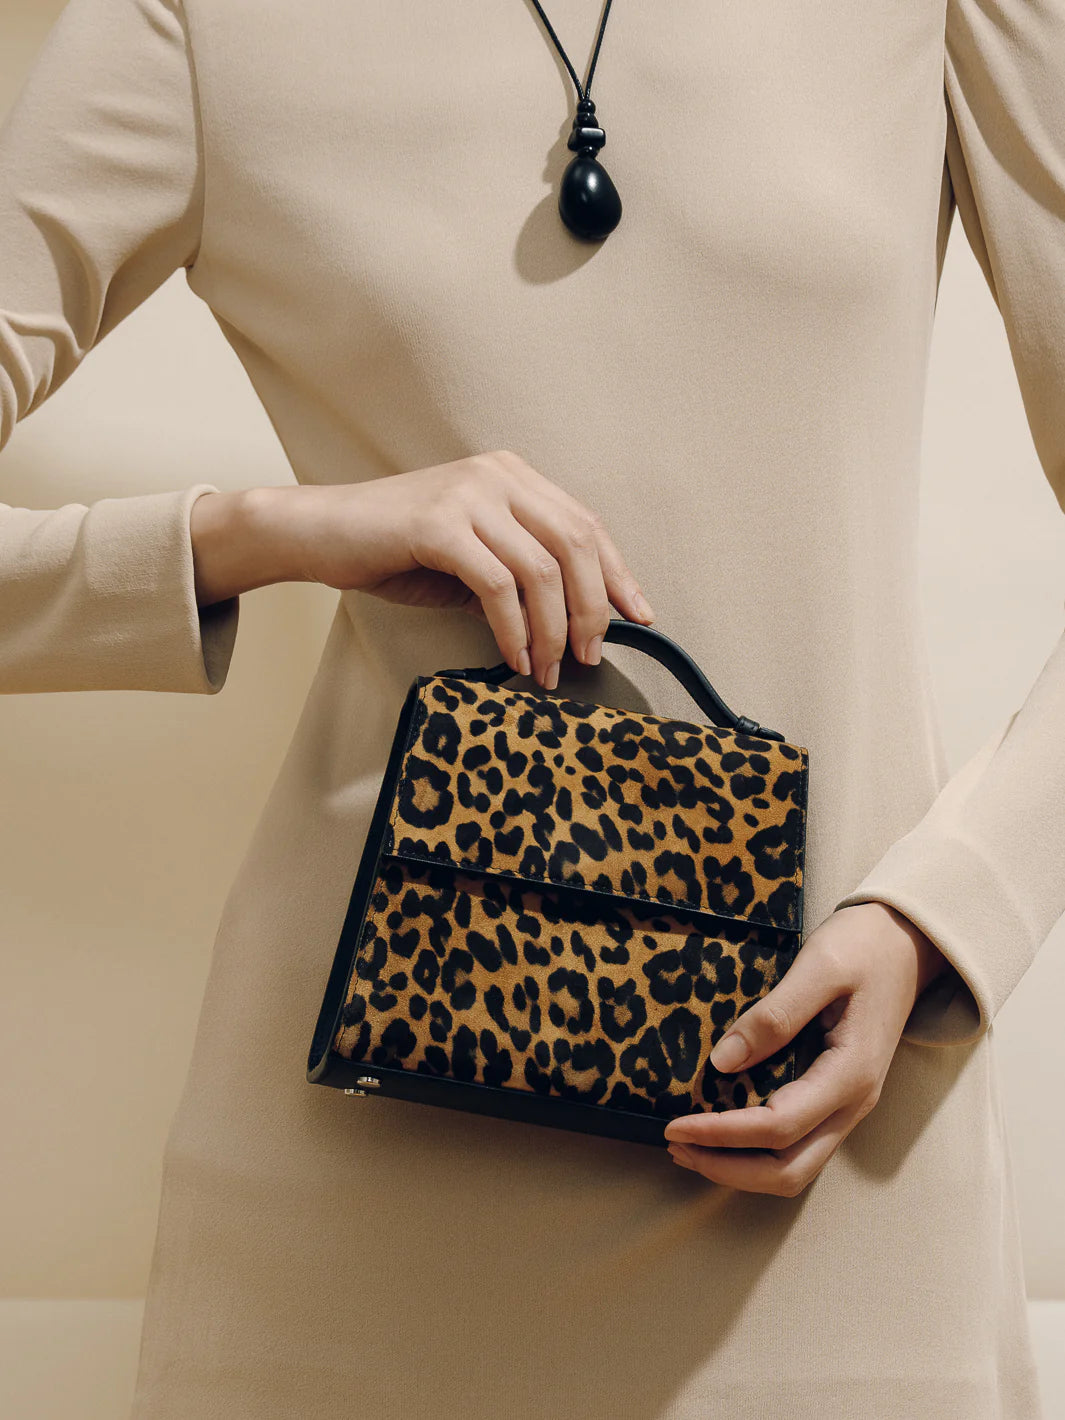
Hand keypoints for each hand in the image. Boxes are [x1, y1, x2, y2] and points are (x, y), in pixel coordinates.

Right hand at [189, 450, 653, 689]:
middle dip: (592, 609)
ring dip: (552, 631)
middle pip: (575, 544)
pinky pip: (498, 585)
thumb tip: (570, 622)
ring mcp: (468, 495)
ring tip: (549, 670)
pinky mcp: (439, 524)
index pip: (585, 525)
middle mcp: (497, 476)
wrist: (317, 532)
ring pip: (542, 570)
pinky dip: (514, 629)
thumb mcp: (470, 557)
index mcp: (512, 477)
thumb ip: (517, 575)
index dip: (617, 574)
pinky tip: (515, 658)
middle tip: (591, 655)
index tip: (638, 616)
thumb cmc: (393, 548)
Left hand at [662, 902, 950, 1195]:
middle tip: (674, 1145)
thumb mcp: (819, 967)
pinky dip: (757, 1151)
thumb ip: (774, 1015)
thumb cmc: (864, 947)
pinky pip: (798, 1144)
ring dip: (741, 1168)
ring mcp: (848, 1105)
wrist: (907, 942)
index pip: (778, 1127)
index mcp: (851, 1074)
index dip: (722, 1133)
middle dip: (727, 1167)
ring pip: (795, 1167)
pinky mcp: (837, 1097)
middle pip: (788, 1170)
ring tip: (690, 1147)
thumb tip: (722, 1061)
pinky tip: (723, 1132)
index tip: (674, 1125)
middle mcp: (853, 1103)